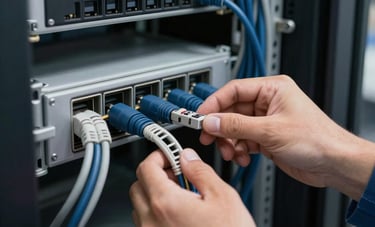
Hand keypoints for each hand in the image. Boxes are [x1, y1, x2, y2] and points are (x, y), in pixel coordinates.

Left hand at [130, 148, 254, 226]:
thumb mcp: (222, 197)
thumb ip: (200, 171)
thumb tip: (188, 158)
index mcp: (166, 203)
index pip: (147, 168)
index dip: (159, 155)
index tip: (169, 154)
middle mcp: (152, 221)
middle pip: (138, 185)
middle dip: (155, 173)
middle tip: (176, 172)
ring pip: (140, 205)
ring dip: (154, 193)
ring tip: (180, 194)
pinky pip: (146, 223)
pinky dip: (156, 212)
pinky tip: (179, 213)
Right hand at [198, 75, 374, 199]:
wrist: (334, 163)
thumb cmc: (317, 139)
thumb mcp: (270, 130)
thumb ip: (236, 125)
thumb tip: (211, 121)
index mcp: (272, 89)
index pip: (234, 90)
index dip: (215, 103)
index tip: (200, 115)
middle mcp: (267, 102)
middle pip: (232, 110)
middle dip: (220, 126)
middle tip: (209, 136)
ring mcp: (266, 121)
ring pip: (235, 127)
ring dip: (229, 141)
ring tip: (231, 152)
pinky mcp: (266, 137)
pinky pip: (243, 140)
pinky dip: (239, 149)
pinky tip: (243, 157)